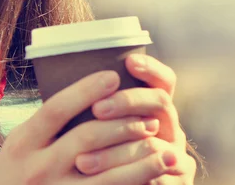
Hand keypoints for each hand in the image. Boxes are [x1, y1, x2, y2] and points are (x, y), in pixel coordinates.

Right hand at [0, 70, 178, 183]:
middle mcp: (37, 168)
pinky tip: (155, 178)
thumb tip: (87, 95)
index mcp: (21, 144)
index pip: (56, 109)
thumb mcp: (19, 146)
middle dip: (123, 124)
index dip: (86, 90)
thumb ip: (44, 127)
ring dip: (140, 159)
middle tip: (150, 118)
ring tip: (164, 148)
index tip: (113, 76)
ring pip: (107, 175)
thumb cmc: (16, 176)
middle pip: (86, 138)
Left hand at [75, 54, 195, 183]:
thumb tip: (58, 75)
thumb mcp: (97, 125)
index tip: (130, 61)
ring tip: (81, 159)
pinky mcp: (177, 182)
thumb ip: (92, 106)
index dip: (151, 68)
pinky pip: (157, 179)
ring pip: (154, 145)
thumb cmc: (97, 151)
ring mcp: (177, 156)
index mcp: (153, 108)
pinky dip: (127, 179)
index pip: (163, 80)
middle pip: (160, 102)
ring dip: (115, 151)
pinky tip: (100, 181)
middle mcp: (169, 127)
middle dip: (127, 101)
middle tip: (97, 108)